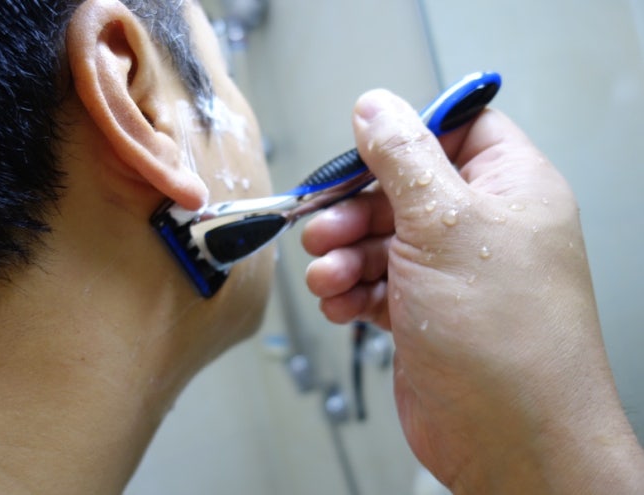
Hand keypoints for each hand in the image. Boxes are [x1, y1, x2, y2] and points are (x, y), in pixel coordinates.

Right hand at [302, 90, 643, 492]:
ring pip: (381, 239)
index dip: (408, 136)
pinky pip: (376, 283)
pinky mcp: (425, 312)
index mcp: (509, 188)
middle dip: (355, 208)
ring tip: (328, 275)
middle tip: (323, 226)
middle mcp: (483, 227)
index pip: (457, 130)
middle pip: (403, 189)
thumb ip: (404, 158)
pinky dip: (350, 290)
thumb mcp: (444, 224)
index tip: (362, 151)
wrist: (506, 438)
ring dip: (344, 254)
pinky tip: (339, 302)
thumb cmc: (502, 336)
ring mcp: (452, 273)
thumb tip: (376, 108)